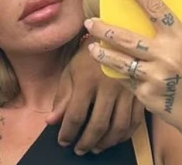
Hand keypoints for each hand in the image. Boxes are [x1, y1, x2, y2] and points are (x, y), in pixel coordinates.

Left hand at [46, 35, 143, 154]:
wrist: (112, 40)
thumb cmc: (87, 56)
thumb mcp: (70, 72)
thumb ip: (62, 98)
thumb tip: (51, 121)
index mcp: (86, 81)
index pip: (76, 114)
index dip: (68, 131)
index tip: (62, 141)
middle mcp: (107, 88)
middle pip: (98, 124)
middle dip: (87, 141)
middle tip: (79, 150)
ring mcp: (126, 91)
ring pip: (118, 127)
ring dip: (106, 142)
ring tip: (95, 147)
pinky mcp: (138, 94)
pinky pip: (135, 121)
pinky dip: (124, 135)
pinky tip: (114, 138)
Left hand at [86, 0, 181, 132]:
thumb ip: (168, 30)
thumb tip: (148, 8)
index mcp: (179, 38)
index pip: (155, 7)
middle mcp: (167, 56)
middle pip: (125, 38)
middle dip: (103, 29)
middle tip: (90, 22)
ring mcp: (156, 77)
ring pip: (118, 60)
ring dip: (101, 53)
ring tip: (92, 47)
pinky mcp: (147, 94)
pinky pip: (125, 79)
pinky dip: (119, 73)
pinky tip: (116, 70)